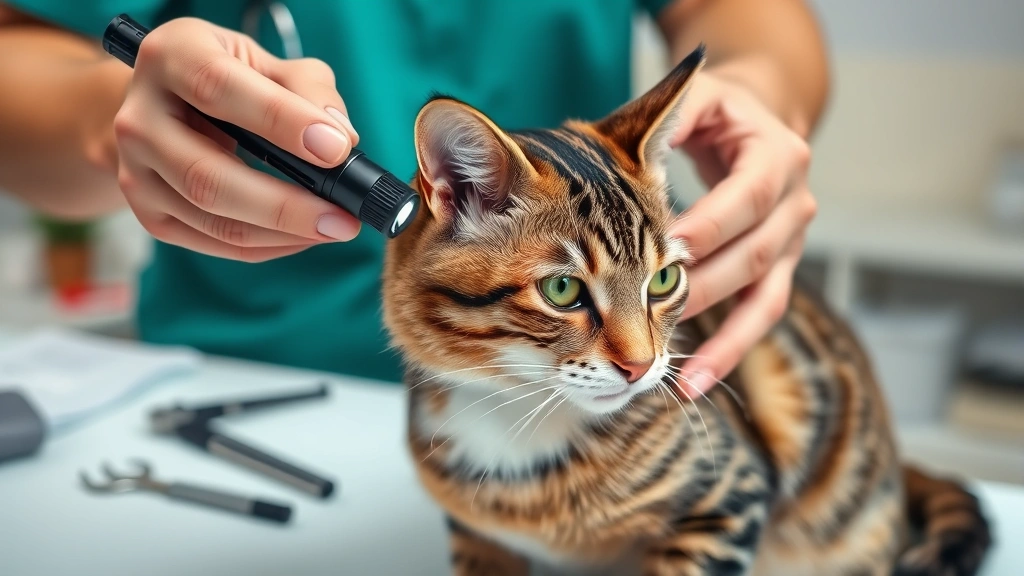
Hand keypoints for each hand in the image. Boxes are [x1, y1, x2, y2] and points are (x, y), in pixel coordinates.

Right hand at [113, 17, 360, 261]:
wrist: (173, 103)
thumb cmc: (235, 80)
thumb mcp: (271, 65)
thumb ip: (310, 91)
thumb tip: (341, 139)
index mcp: (170, 57)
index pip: (218, 88)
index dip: (280, 120)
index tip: (335, 149)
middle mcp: (138, 117)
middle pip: (208, 176)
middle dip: (285, 205)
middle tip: (343, 218)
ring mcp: (135, 172)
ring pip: (212, 219)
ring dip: (283, 233)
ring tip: (334, 228)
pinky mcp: (149, 213)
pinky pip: (214, 243)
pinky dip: (268, 245)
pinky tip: (304, 236)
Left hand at [668, 70, 816, 394]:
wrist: (760, 123)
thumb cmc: (716, 111)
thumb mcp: (698, 97)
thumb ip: (666, 117)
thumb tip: (622, 147)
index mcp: (778, 156)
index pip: (749, 195)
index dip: (710, 223)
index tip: (663, 247)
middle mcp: (795, 203)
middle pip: (755, 253)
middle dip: (702, 284)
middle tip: (649, 309)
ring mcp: (792, 245)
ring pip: (761, 297)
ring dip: (720, 339)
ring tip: (677, 374)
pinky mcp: (779, 273)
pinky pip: (758, 319)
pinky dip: (728, 353)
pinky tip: (695, 383)